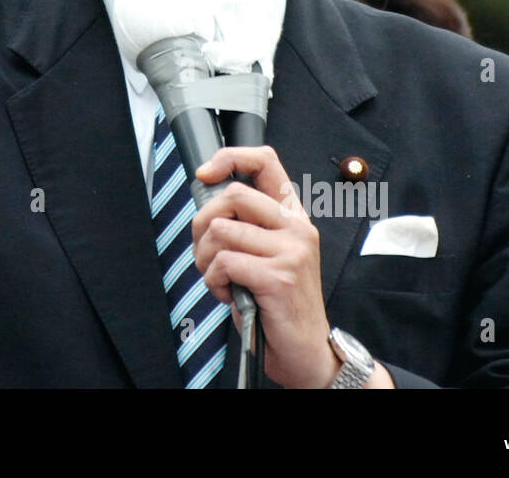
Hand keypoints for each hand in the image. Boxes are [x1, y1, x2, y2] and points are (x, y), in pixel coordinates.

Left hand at [192, 145, 391, 387]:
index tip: (204, 174)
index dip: (229, 158)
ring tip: (219, 278)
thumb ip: (245, 225)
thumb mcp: (265, 253)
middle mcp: (296, 227)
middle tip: (205, 251)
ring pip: (221, 230)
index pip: (265, 161)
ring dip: (205, 259)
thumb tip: (205, 197)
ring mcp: (291, 251)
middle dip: (202, 222)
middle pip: (232, 194)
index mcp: (292, 216)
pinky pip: (223, 262)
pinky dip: (213, 280)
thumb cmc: (277, 303)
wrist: (306, 350)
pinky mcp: (278, 276)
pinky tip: (227, 293)